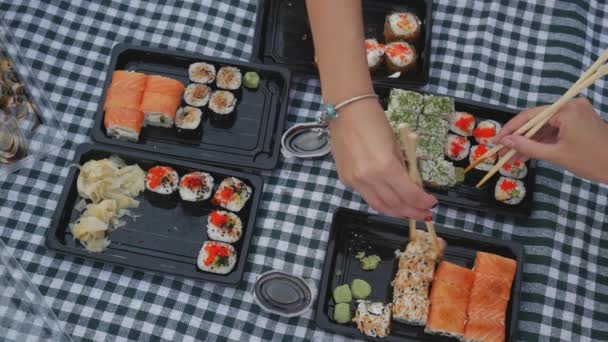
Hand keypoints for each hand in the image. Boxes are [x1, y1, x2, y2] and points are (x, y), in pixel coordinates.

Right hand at [329, 98, 437, 219]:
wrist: (346, 111)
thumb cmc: (374, 121)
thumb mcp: (395, 145)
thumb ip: (402, 168)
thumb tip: (411, 185)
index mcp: (385, 168)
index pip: (409, 194)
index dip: (422, 203)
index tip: (431, 204)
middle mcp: (369, 179)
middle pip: (394, 205)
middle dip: (412, 212)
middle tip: (423, 214)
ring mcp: (355, 181)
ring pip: (379, 206)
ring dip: (396, 212)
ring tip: (408, 212)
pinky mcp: (346, 180)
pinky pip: (366, 197)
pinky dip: (380, 202)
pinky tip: (390, 201)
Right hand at [494, 97, 607, 182]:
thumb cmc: (592, 161)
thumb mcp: (556, 155)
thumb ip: (528, 147)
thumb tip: (504, 142)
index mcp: (566, 110)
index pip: (530, 116)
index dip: (510, 129)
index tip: (495, 141)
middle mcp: (570, 106)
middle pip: (536, 120)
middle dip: (518, 137)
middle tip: (500, 151)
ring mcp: (576, 113)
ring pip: (543, 126)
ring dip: (528, 141)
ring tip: (511, 157)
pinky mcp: (578, 122)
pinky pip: (554, 129)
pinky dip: (542, 141)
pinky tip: (527, 153)